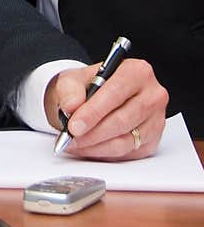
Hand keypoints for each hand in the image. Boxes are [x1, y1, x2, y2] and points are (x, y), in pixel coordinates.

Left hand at [45, 59, 168, 159]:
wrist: (97, 97)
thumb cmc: (89, 86)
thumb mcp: (73, 79)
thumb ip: (70, 90)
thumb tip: (71, 106)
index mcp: (136, 71)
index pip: (115, 93)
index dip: (93, 112)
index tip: (73, 126)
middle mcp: (152, 95)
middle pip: (122, 121)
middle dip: (91, 134)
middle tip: (70, 139)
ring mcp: (156, 120)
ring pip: (125, 141)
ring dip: (95, 147)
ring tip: (75, 145)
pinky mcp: (153, 141)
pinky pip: (127, 154)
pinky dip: (104, 154)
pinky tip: (89, 148)